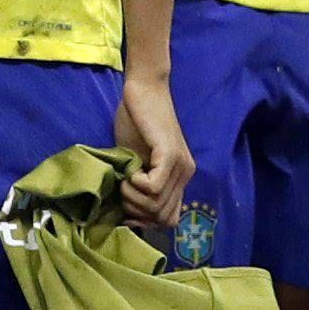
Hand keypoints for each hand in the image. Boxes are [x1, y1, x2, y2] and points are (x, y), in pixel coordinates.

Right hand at [113, 70, 193, 232]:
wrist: (143, 89)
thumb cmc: (136, 121)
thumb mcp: (137, 161)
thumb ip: (140, 184)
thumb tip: (129, 216)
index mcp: (180, 177)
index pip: (169, 219)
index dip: (145, 220)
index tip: (125, 206)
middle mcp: (186, 174)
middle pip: (162, 218)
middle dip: (135, 211)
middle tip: (122, 190)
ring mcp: (181, 165)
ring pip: (157, 206)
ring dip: (133, 198)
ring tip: (125, 179)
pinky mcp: (170, 154)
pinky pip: (155, 188)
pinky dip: (136, 186)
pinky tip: (130, 171)